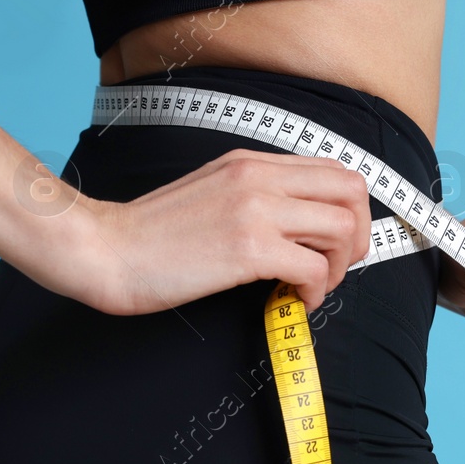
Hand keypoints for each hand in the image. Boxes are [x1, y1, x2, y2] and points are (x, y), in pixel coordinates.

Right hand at [70, 148, 372, 314]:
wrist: (106, 249)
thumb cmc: (150, 234)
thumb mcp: (209, 192)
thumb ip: (253, 197)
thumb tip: (297, 228)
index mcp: (251, 162)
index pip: (335, 170)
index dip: (351, 210)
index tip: (335, 243)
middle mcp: (260, 177)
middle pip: (352, 192)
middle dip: (358, 236)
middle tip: (334, 267)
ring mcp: (256, 209)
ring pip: (343, 229)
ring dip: (339, 267)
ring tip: (311, 288)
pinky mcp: (249, 248)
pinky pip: (314, 268)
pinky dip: (315, 291)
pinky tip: (293, 301)